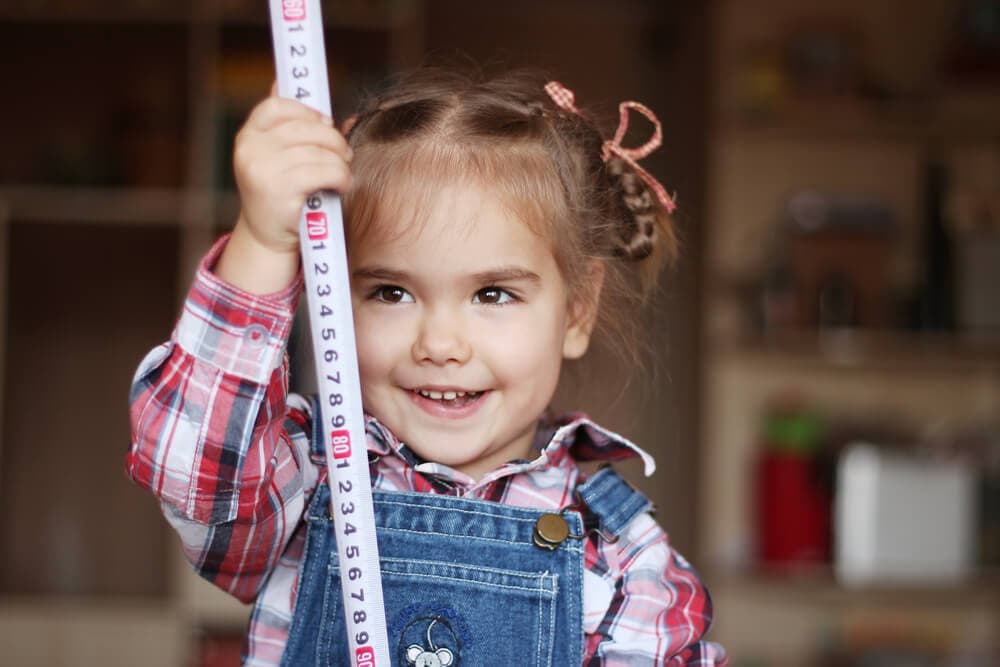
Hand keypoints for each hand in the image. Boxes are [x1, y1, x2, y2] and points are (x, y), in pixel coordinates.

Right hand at [217, 87, 353, 292]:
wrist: (268, 238)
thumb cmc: (281, 193)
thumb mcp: (278, 158)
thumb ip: (290, 127)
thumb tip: (304, 91)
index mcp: (248, 136)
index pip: (277, 106)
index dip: (307, 111)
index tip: (325, 123)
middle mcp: (250, 150)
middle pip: (305, 128)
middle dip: (333, 140)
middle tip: (344, 154)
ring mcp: (262, 171)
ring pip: (319, 151)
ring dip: (340, 162)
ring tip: (343, 174)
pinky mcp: (279, 193)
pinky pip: (324, 172)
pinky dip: (341, 177)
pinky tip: (341, 186)